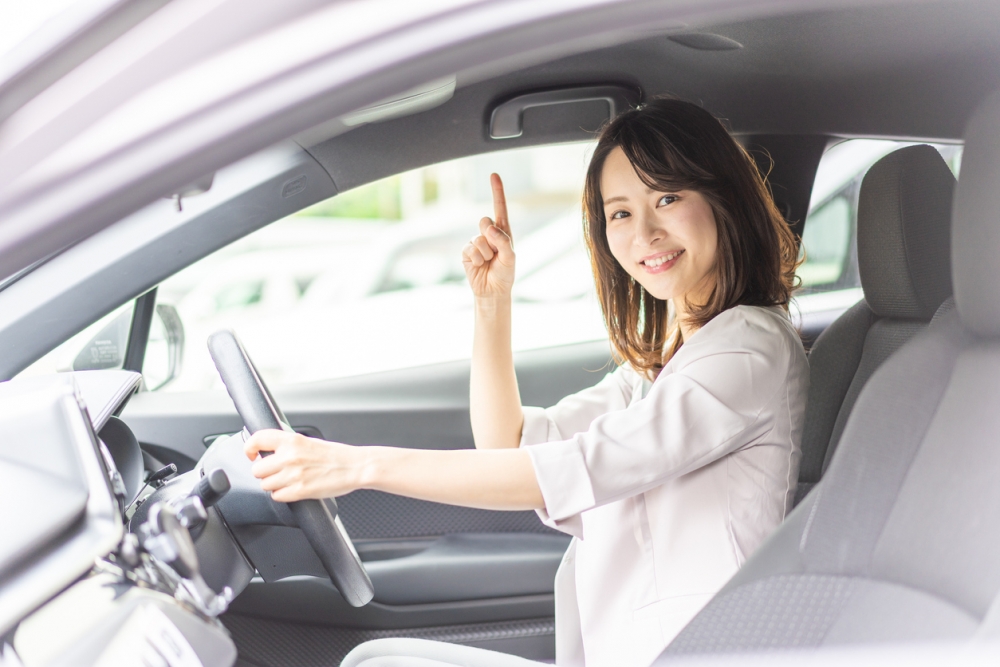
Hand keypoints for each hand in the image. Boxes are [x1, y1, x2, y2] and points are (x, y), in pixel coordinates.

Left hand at [245, 429, 363, 501]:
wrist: (355, 466)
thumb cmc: (335, 455)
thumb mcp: (309, 441)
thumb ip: (288, 445)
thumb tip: (268, 451)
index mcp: (292, 440)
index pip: (257, 439)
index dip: (249, 448)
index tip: (251, 454)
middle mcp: (290, 456)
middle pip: (257, 469)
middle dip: (265, 473)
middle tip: (276, 472)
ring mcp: (294, 475)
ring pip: (265, 485)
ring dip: (274, 485)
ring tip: (288, 481)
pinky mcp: (299, 491)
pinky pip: (277, 496)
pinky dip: (283, 495)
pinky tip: (293, 489)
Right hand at [462, 173, 514, 298]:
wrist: (492, 291)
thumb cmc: (505, 273)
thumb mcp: (510, 257)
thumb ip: (502, 241)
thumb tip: (488, 227)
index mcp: (503, 231)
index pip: (499, 207)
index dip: (496, 191)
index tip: (494, 175)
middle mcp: (489, 233)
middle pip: (484, 220)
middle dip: (490, 236)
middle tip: (495, 252)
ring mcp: (476, 241)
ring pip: (478, 238)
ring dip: (485, 253)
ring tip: (489, 262)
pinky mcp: (466, 251)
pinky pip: (470, 249)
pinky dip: (476, 259)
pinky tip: (479, 265)